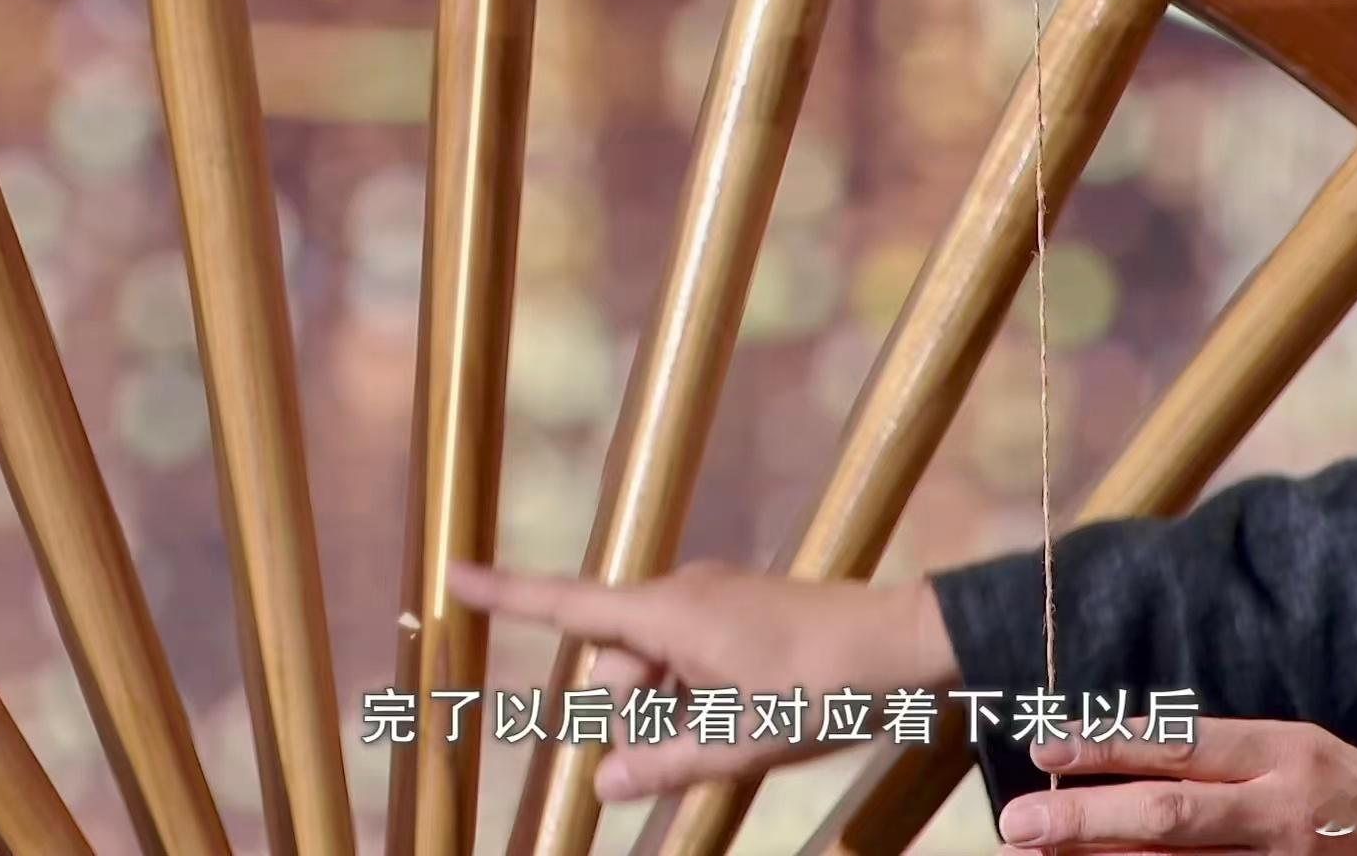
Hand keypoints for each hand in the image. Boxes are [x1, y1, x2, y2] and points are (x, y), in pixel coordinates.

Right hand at [446, 560, 960, 799]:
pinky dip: (697, 695)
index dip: (505, 594)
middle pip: (616, 663)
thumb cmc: (822, 685)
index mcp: (667, 616)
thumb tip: (600, 783)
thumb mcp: (736, 740)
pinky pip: (691, 658)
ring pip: (656, 668)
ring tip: (736, 732)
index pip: (567, 605)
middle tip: (696, 744)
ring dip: (671, 709)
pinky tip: (745, 719)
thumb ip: (661, 764)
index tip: (450, 574)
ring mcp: (713, 601)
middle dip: (632, 712)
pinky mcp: (740, 612)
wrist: (906, 644)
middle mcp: (682, 597)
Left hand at [995, 717, 1356, 854]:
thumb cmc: (1342, 788)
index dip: (1107, 747)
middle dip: (1086, 818)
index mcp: (1280, 752)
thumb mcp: (1289, 747)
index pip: (1178, 745)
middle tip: (1018, 821)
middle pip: (1169, 813)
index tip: (1045, 748)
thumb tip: (1114, 758)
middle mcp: (1280, 811)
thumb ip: (1214, 753)